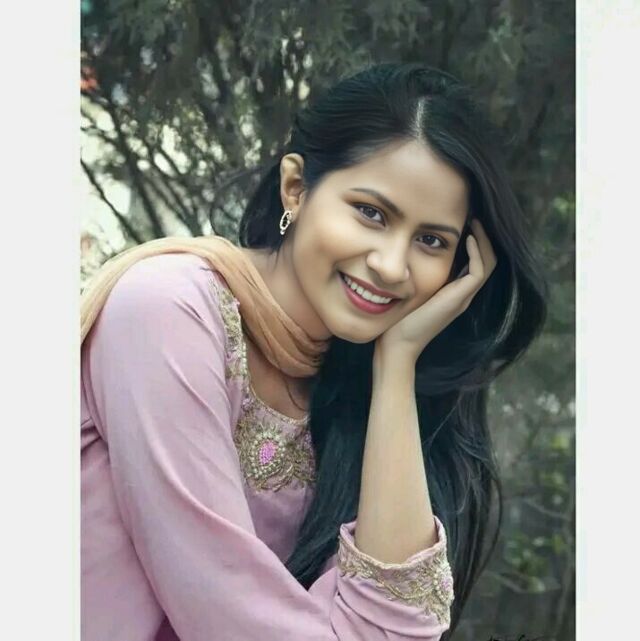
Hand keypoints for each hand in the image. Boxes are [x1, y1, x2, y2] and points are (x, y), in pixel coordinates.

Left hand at [375, 219, 497, 364]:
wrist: (398, 343)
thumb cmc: (398, 318)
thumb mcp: (410, 288)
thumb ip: (416, 273)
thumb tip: (406, 251)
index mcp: (453, 291)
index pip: (475, 261)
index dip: (474, 241)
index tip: (464, 221)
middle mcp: (463, 293)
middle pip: (487, 260)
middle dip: (483, 237)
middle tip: (474, 215)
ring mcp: (463, 297)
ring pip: (487, 263)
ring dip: (483, 241)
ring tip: (475, 221)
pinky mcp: (459, 298)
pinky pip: (478, 271)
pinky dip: (476, 253)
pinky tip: (467, 238)